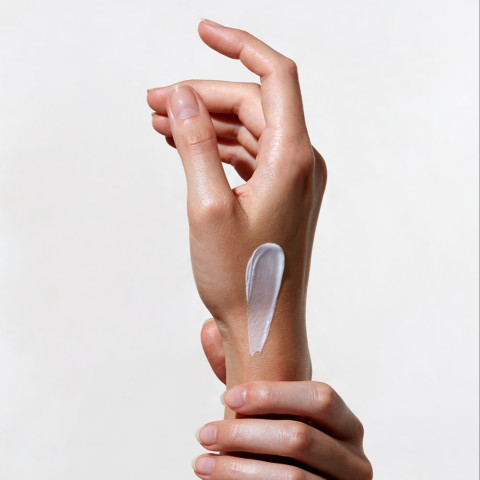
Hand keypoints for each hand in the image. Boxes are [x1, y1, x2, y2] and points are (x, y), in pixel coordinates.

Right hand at [146, 21, 326, 377]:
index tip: (202, 31)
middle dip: (203, 96)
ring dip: (206, 121)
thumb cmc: (242, 278)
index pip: (274, 76)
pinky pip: (248, 154)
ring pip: (248, 129)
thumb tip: (182, 97)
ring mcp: (292, 180)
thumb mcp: (207, 206)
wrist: (264, 324)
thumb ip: (194, 144)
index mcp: (293, 158)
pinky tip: (187, 146)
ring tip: (162, 121)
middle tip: (157, 101)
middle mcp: (300, 163)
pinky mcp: (279, 196)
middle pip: (251, 104)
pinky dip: (218, 146)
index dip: (239, 45)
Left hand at [193, 380, 372, 479]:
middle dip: (244, 434)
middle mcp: (354, 458)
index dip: (273, 395)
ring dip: (237, 467)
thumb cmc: (283, 447)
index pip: (321, 397)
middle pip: (301, 436)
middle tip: (204, 433)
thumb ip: (251, 376)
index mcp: (347, 424)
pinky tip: (216, 479)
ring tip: (202, 462)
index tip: (227, 397)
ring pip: (291, 476)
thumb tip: (209, 330)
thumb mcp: (276, 416)